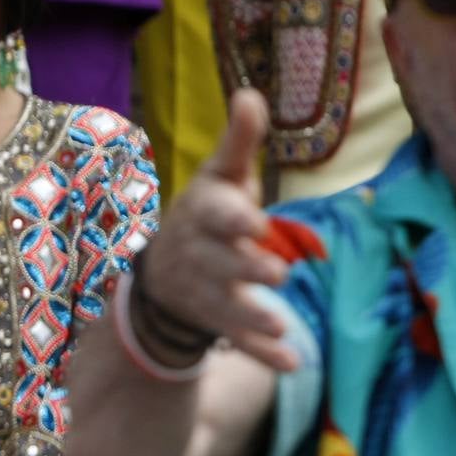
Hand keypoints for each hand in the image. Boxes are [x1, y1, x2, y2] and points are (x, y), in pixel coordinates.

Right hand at [138, 89, 297, 371]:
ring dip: (252, 317)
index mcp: (202, 215)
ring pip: (226, 306)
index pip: (215, 216)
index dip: (233, 219)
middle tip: (279, 272)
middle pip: (219, 264)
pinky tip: (291, 361)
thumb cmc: (206, 214)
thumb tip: (250, 93)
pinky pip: (236, 340)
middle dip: (245, 269)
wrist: (164, 272)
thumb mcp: (219, 176)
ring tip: (281, 325)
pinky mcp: (216, 321)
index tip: (255, 222)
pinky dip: (260, 353)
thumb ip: (237, 143)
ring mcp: (206, 292)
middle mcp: (200, 255)